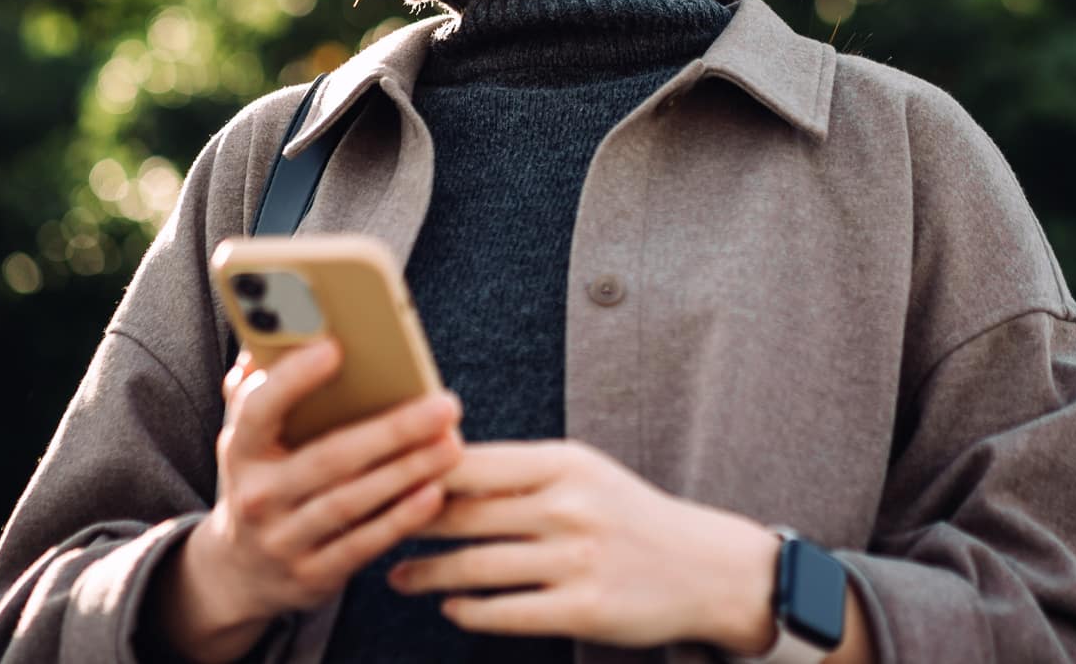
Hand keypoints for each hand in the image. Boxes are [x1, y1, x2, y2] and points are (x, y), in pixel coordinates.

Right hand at [150, 340, 464, 661]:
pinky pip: (363, 544)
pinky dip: (401, 519)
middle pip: (328, 458)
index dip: (294, 379)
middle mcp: (257, 497)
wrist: (236, 574)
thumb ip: (258, 387)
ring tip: (452, 442)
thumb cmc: (261, 479)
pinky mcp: (312, 576)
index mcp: (239, 450)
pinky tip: (435, 492)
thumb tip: (270, 333)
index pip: (258, 409)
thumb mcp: (247, 437)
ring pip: (352, 502)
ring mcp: (283, 541)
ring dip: (408, 471)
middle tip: (444, 404)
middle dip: (391, 430)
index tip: (336, 347)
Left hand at [387, 440, 780, 652]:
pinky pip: (504, 613)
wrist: (705, 567)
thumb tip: (439, 465)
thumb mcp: (584, 473)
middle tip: (370, 530)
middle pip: (461, 516)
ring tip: (397, 575)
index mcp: (565, 462)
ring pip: (473, 568)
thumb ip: (521, 471)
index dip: (417, 473)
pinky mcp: (582, 609)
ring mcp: (575, 560)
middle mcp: (568, 507)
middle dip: (407, 525)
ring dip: (425, 575)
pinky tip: (450, 606)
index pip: (471, 462)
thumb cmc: (632, 515)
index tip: (378, 480)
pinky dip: (467, 611)